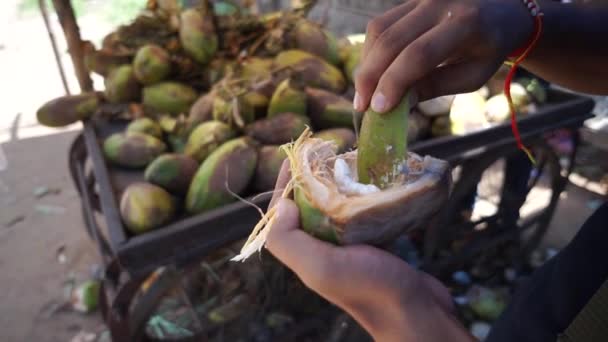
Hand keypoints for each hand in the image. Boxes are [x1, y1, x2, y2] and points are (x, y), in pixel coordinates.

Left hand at [265, 161, 474, 340]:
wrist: (415, 310)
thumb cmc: (369, 288)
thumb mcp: (321, 267)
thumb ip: (290, 240)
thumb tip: (281, 204)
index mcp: (305, 254)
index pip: (283, 212)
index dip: (286, 183)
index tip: (297, 156)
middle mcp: (322, 249)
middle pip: (309, 206)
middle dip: (313, 179)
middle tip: (327, 153)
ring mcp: (349, 246)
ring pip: (336, 207)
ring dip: (340, 184)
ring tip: (349, 160)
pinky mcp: (373, 243)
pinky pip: (362, 213)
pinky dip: (364, 196)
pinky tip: (373, 181)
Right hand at [353, 0, 534, 112]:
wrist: (501, 10)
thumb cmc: (487, 49)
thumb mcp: (472, 75)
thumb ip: (435, 86)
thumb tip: (395, 104)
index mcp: (467, 23)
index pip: (420, 54)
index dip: (394, 82)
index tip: (378, 108)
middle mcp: (441, 2)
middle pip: (392, 40)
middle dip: (370, 76)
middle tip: (361, 106)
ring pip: (379, 30)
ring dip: (366, 64)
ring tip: (364, 93)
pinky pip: (381, 24)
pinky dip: (371, 51)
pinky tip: (372, 72)